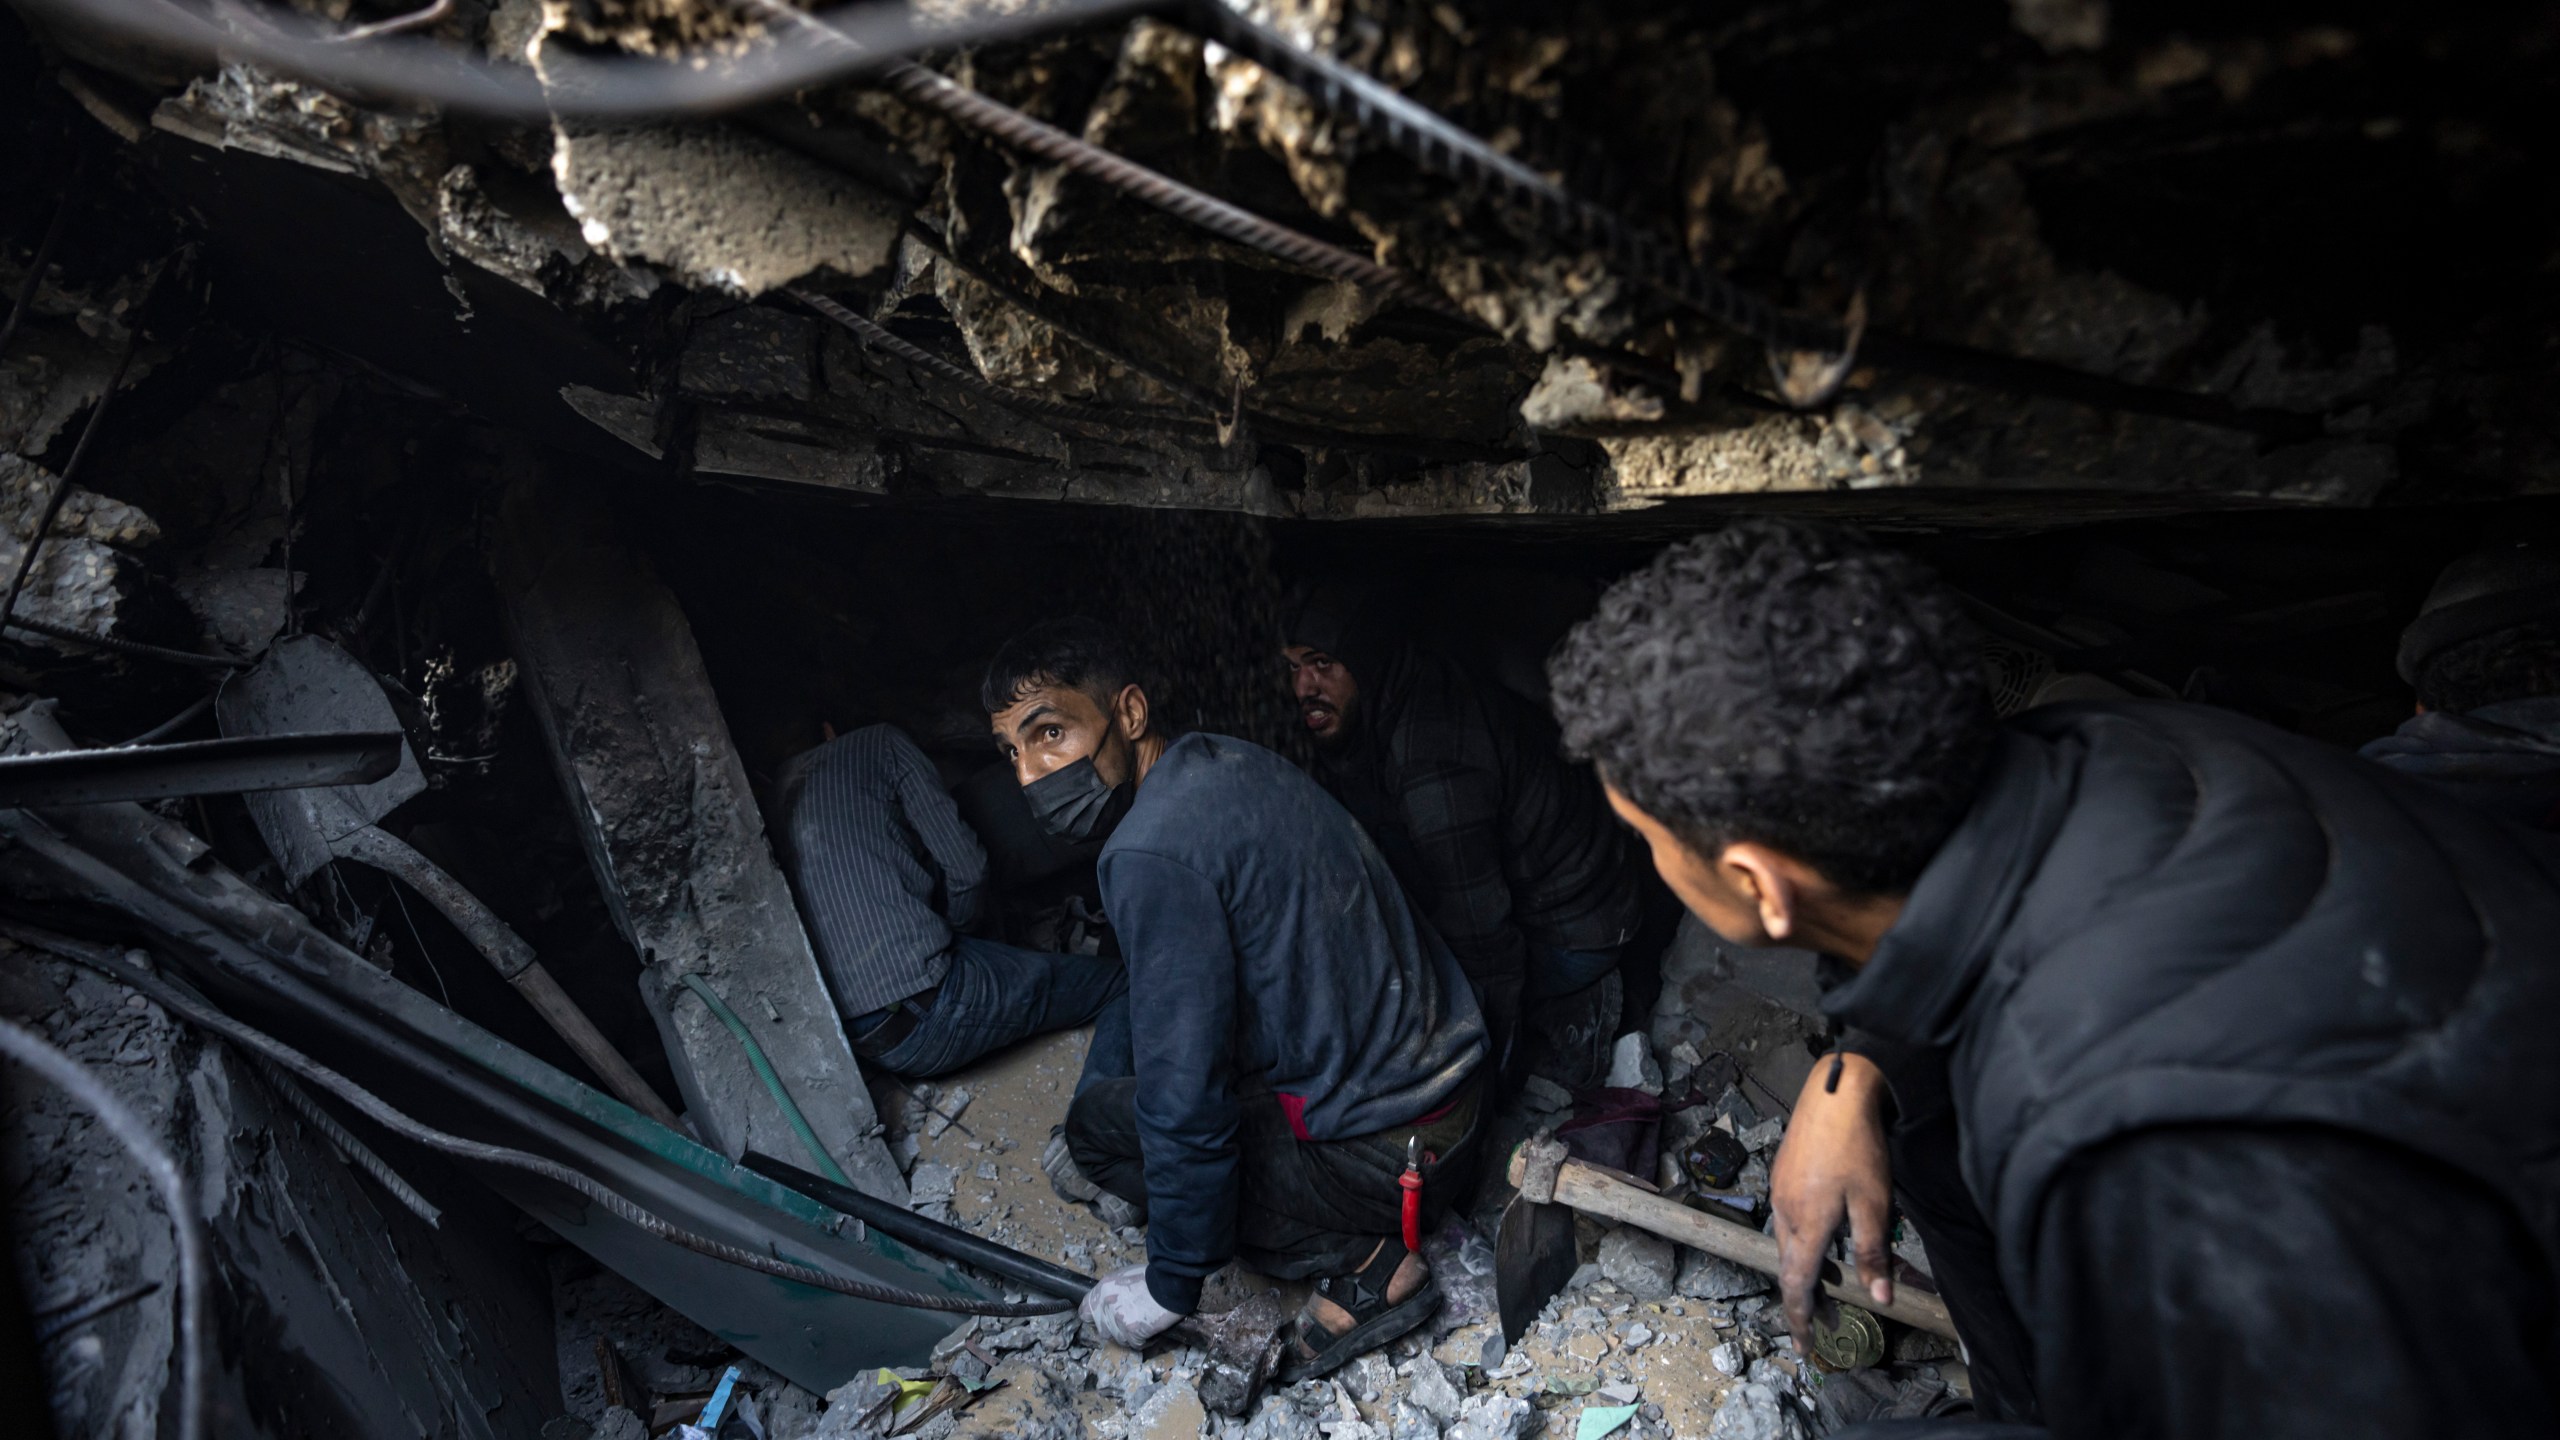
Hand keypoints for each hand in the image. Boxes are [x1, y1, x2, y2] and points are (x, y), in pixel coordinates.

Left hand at [1078, 1264, 1182, 1348]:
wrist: (1170, 1282)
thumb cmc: (1152, 1277)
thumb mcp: (1124, 1276)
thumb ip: (1112, 1291)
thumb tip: (1110, 1304)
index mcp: (1103, 1288)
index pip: (1085, 1312)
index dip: (1096, 1318)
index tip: (1105, 1320)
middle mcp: (1107, 1304)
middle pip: (1103, 1330)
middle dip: (1116, 1329)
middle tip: (1131, 1323)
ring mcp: (1119, 1319)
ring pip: (1119, 1339)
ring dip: (1131, 1336)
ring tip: (1144, 1325)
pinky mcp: (1132, 1330)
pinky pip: (1135, 1344)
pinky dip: (1145, 1340)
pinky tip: (1152, 1331)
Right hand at [1769, 1052, 1893, 1356]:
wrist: (1834, 1094)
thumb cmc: (1858, 1147)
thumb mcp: (1874, 1203)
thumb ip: (1872, 1252)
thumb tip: (1879, 1298)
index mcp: (1806, 1225)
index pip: (1796, 1286)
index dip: (1800, 1319)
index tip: (1804, 1346)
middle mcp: (1785, 1212)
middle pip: (1789, 1268)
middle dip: (1805, 1299)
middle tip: (1826, 1321)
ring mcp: (1779, 1191)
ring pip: (1787, 1244)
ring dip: (1805, 1269)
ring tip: (1828, 1283)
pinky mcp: (1782, 1174)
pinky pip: (1787, 1220)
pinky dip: (1802, 1241)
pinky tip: (1822, 1236)